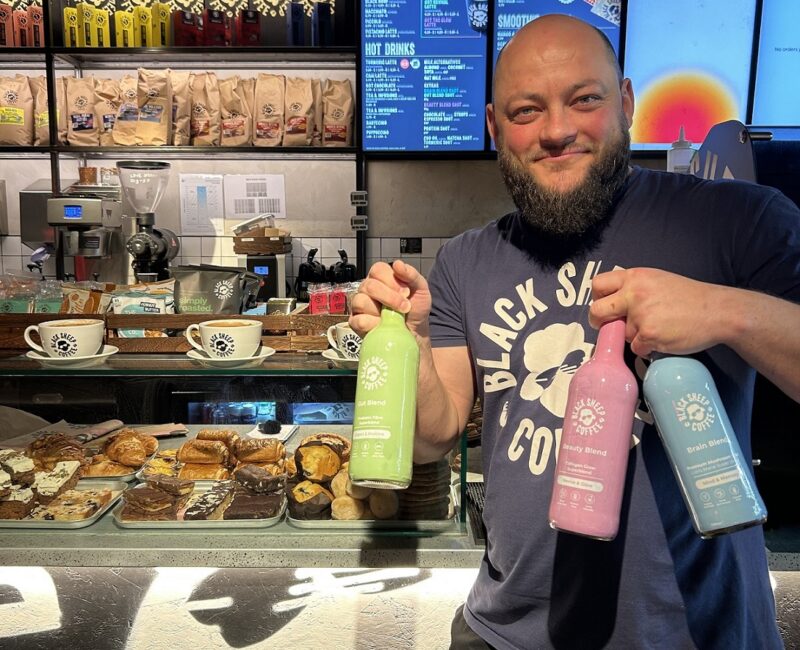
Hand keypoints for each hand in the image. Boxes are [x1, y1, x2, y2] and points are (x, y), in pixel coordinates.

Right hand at [349, 261, 431, 339]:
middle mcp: (367, 289)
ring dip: (380, 312)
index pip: (377, 270)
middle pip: (369, 285)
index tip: (406, 292)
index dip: (392, 281)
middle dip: (390, 297)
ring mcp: (360, 306)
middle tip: (404, 307)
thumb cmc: (415, 309)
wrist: (416, 331)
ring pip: (360, 302)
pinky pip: (358, 321)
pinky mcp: (356, 323)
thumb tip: (398, 264)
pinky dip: (372, 324)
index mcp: (381, 278)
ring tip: (393, 318)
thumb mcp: (421, 289)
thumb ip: (411, 275)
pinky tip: (382, 326)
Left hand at [589, 268, 727, 356]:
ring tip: (658, 328)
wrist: (718, 311)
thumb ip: (634, 288)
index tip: (604, 306)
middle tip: (609, 326)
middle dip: (599, 322)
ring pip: (621, 334)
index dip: (597, 298)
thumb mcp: (657, 280)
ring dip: (634, 336)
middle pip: (597, 311)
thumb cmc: (690, 297)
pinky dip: (647, 348)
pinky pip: (636, 348)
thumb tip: (612, 303)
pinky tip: (663, 338)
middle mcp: (634, 293)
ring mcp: (640, 315)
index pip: (597, 285)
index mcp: (635, 277)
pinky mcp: (649, 334)